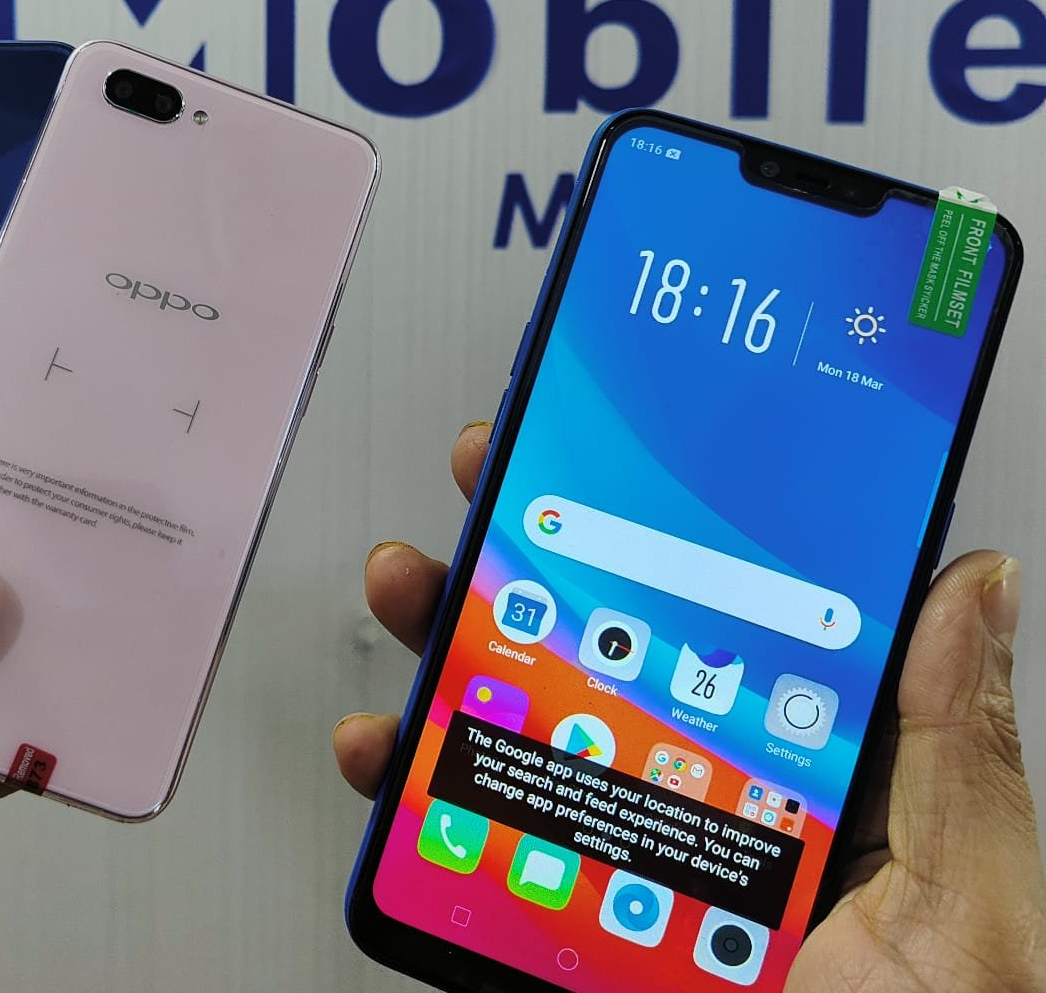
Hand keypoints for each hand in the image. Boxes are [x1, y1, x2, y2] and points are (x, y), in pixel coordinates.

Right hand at [334, 421, 1045, 992]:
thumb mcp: (964, 911)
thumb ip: (955, 754)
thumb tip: (975, 584)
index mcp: (812, 779)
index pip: (737, 618)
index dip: (677, 519)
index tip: (627, 443)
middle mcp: (707, 801)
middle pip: (604, 646)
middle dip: (535, 548)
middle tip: (494, 471)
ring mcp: (621, 858)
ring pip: (521, 720)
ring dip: (446, 639)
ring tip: (412, 584)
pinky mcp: (550, 917)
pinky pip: (464, 835)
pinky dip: (405, 781)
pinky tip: (383, 746)